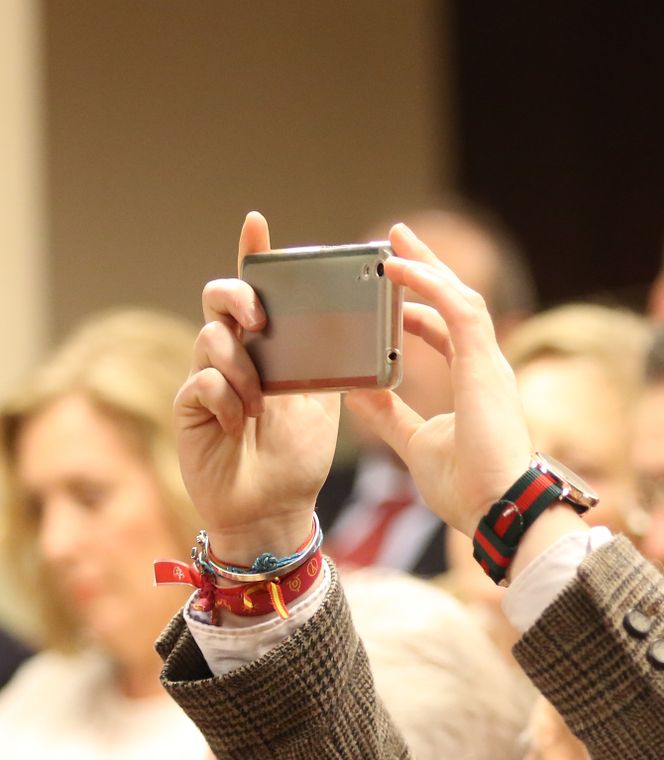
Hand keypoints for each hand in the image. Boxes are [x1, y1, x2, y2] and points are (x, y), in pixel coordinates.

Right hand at [176, 213, 339, 560]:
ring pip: (211, 338)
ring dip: (242, 368)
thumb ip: (325, 362)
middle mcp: (235, 354)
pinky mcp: (189, 406)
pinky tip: (237, 424)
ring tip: (258, 405)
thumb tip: (348, 327)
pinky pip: (202, 382)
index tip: (258, 223)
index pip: (258, 292)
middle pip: (219, 299)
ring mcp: (208, 378)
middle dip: (238, 298)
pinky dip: (225, 399)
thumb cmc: (298, 454)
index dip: (253, 255)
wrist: (276, 506)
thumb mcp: (322, 401)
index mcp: (269, 348)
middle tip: (260, 319)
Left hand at [345, 224, 583, 562]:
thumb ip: (388, 416)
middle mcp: (486, 367)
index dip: (420, 307)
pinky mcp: (484, 364)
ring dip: (426, 267)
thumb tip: (355, 392)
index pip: (448, 330)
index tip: (391, 291)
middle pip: (457, 302)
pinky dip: (427, 284)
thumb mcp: (414, 443)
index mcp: (474, 383)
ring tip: (393, 243)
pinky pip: (456, 309)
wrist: (496, 507)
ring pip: (460, 298)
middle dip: (427, 269)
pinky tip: (397, 269)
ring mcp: (489, 363)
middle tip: (395, 242)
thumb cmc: (467, 486)